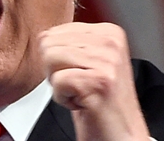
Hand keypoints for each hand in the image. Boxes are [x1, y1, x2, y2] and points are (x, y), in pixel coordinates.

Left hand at [39, 22, 149, 140]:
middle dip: (55, 70)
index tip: (79, 74)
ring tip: (81, 93)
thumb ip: (70, 43)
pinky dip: (62, 99)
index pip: (52, 32)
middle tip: (78, 86)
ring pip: (50, 60)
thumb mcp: (88, 62)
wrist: (121, 135)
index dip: (56, 59)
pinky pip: (57, 82)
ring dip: (59, 84)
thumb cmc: (100, 102)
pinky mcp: (99, 81)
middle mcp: (110, 42)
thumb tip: (42, 35)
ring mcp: (107, 61)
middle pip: (48, 44)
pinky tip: (82, 103)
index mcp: (108, 32)